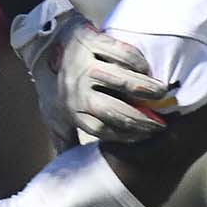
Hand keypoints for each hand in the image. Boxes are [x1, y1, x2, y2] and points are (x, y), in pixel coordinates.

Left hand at [11, 0, 167, 148]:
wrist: (43, 44)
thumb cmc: (53, 85)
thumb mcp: (53, 114)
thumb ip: (64, 140)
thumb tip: (71, 166)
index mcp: (69, 109)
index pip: (101, 129)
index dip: (125, 136)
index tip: (145, 139)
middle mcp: (76, 88)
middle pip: (112, 109)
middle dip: (139, 119)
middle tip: (161, 124)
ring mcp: (84, 63)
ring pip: (118, 78)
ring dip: (143, 87)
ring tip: (162, 93)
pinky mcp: (90, 40)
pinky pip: (118, 51)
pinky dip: (136, 60)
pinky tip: (146, 68)